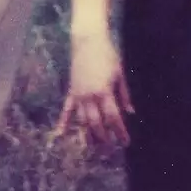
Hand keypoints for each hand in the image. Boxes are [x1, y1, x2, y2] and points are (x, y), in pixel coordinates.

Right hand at [55, 30, 132, 150]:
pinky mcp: (71, 92)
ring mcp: (78, 95)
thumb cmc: (107, 55)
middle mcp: (89, 97)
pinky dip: (63, 122)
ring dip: (88, 135)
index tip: (126, 142)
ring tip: (94, 147)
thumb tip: (130, 113)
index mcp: (104, 92)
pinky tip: (60, 134)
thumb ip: (124, 95)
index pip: (113, 117)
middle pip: (96, 123)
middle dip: (104, 138)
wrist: (87, 41)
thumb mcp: (119, 74)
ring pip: (82, 120)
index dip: (120, 131)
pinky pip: (67, 110)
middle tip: (111, 149)